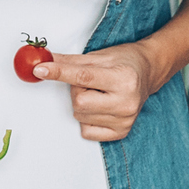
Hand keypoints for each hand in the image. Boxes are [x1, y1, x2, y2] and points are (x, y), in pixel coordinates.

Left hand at [31, 42, 161, 141]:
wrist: (148, 72)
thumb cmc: (125, 62)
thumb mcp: (99, 56)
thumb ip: (69, 61)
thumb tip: (43, 61)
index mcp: (124, 78)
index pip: (83, 77)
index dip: (59, 73)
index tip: (40, 70)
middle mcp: (127, 102)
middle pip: (79, 102)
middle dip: (76, 90)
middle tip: (90, 82)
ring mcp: (125, 120)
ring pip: (80, 116)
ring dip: (82, 104)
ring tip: (99, 93)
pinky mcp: (121, 132)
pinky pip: (86, 131)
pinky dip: (87, 119)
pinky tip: (100, 106)